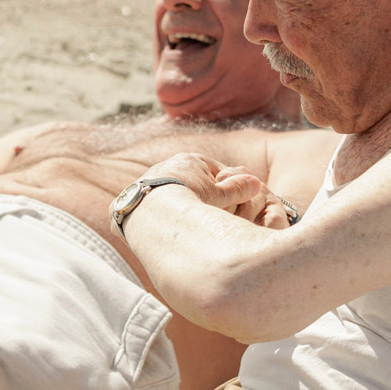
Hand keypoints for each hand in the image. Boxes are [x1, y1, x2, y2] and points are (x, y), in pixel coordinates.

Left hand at [138, 153, 292, 229]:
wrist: (150, 209)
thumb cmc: (189, 200)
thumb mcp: (219, 196)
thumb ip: (237, 190)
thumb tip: (256, 183)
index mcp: (190, 160)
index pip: (215, 173)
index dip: (225, 191)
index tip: (231, 208)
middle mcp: (167, 165)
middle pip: (192, 185)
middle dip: (201, 200)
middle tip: (209, 219)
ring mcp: (149, 180)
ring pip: (171, 196)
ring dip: (178, 208)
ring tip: (187, 227)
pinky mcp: (133, 196)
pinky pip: (152, 206)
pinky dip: (159, 216)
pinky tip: (164, 228)